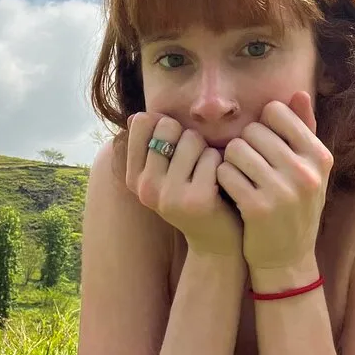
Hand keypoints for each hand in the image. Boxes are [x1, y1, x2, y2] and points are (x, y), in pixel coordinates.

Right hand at [125, 111, 244, 258]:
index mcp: (133, 177)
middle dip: (186, 135)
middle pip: (167, 126)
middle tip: (194, 161)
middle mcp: (146, 187)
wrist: (215, 240)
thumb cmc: (191, 194)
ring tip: (206, 173)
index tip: (175, 145)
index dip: (164, 124)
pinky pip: (212, 156)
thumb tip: (139, 115)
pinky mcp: (198, 199)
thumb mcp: (163, 173)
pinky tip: (219, 183)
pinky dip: (220, 162)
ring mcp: (170, 195)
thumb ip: (151, 144)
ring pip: (192, 138)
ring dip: (206, 149)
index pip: (141, 122)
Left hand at [215, 91, 333, 273]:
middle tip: (247, 164)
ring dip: (230, 162)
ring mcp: (283, 191)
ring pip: (235, 150)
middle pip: (252, 130)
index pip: (276, 112)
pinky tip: (231, 190)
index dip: (262, 124)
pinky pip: (225, 173)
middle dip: (244, 144)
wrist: (288, 258)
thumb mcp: (309, 169)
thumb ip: (304, 129)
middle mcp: (305, 172)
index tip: (262, 144)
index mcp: (319, 156)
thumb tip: (299, 92)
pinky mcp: (258, 209)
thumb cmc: (296, 205)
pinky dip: (222, 179)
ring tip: (239, 176)